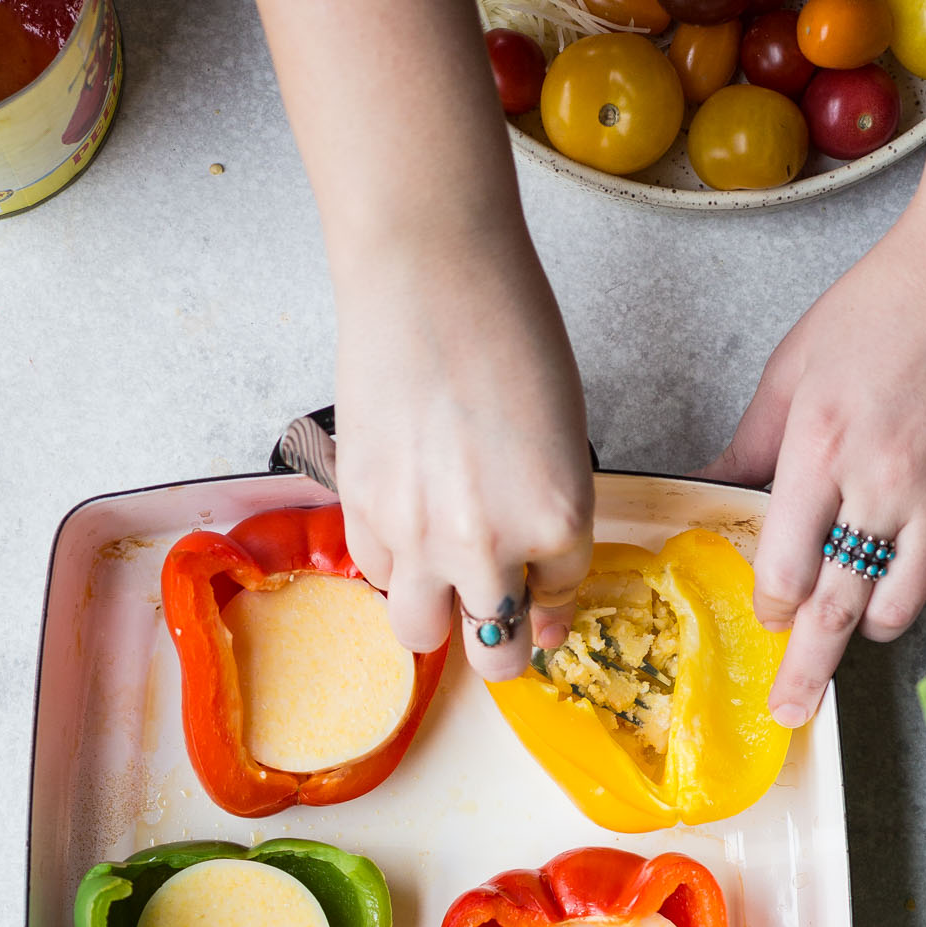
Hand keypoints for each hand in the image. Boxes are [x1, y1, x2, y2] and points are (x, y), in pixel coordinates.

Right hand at [331, 217, 593, 681]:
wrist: (427, 273)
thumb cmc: (507, 329)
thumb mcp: (562, 434)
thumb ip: (550, 513)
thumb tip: (534, 575)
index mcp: (559, 520)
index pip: (561, 597)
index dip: (553, 595)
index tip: (543, 593)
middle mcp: (489, 545)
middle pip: (497, 654)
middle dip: (503, 644)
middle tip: (498, 617)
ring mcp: (418, 536)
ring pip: (423, 634)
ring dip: (437, 616)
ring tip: (440, 576)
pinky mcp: (363, 510)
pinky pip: (376, 572)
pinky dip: (391, 559)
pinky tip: (402, 514)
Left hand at [708, 202, 925, 725]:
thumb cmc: (888, 302)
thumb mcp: (795, 368)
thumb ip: (750, 446)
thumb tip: (703, 492)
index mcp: (820, 448)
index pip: (785, 570)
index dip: (773, 603)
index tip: (771, 611)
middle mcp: (883, 481)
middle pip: (836, 610)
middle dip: (806, 672)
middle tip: (790, 711)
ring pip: (903, 607)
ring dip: (873, 620)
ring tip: (862, 610)